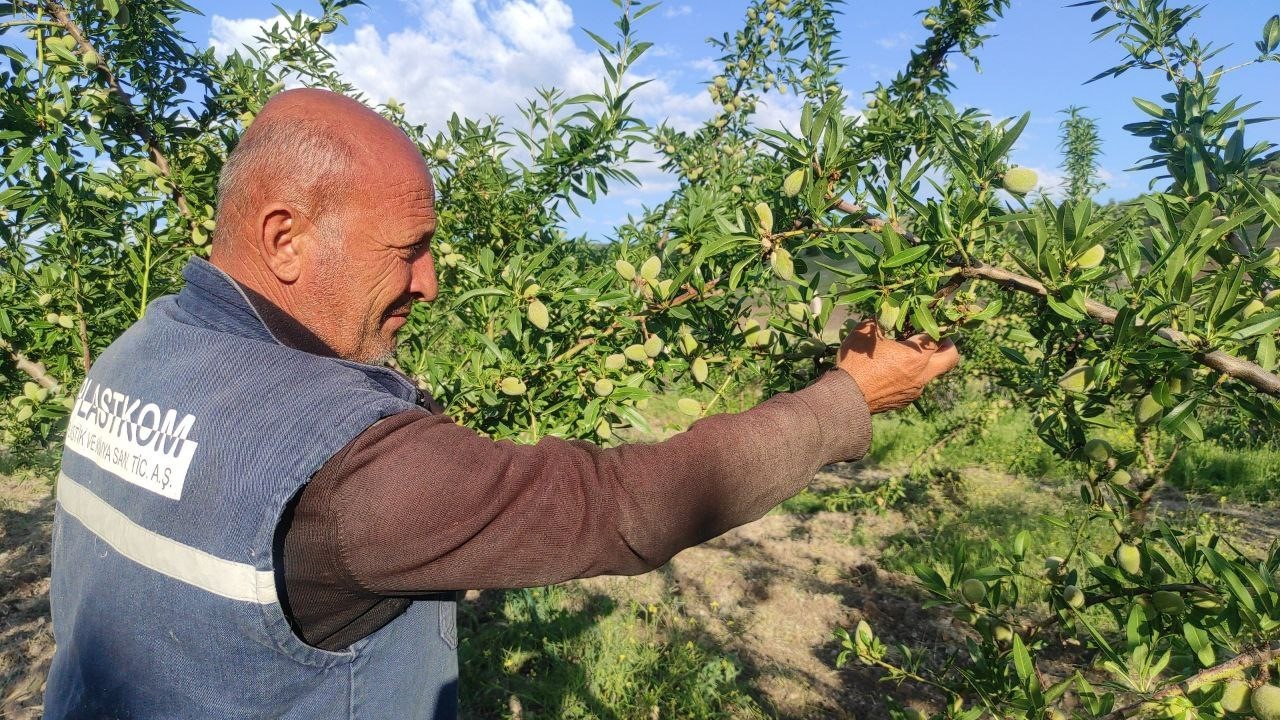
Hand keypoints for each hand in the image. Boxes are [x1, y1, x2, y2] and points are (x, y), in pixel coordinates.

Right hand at [836, 320, 959, 413]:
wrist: (845, 398)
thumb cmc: (855, 363)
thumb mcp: (864, 332)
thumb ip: (880, 319)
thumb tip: (887, 311)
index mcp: (915, 356)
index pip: (939, 335)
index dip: (937, 324)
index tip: (931, 317)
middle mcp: (922, 374)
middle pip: (951, 358)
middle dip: (948, 345)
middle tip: (938, 338)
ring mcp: (915, 390)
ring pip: (933, 372)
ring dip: (927, 361)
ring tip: (908, 354)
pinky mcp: (906, 400)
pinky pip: (917, 384)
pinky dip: (912, 375)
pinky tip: (894, 371)